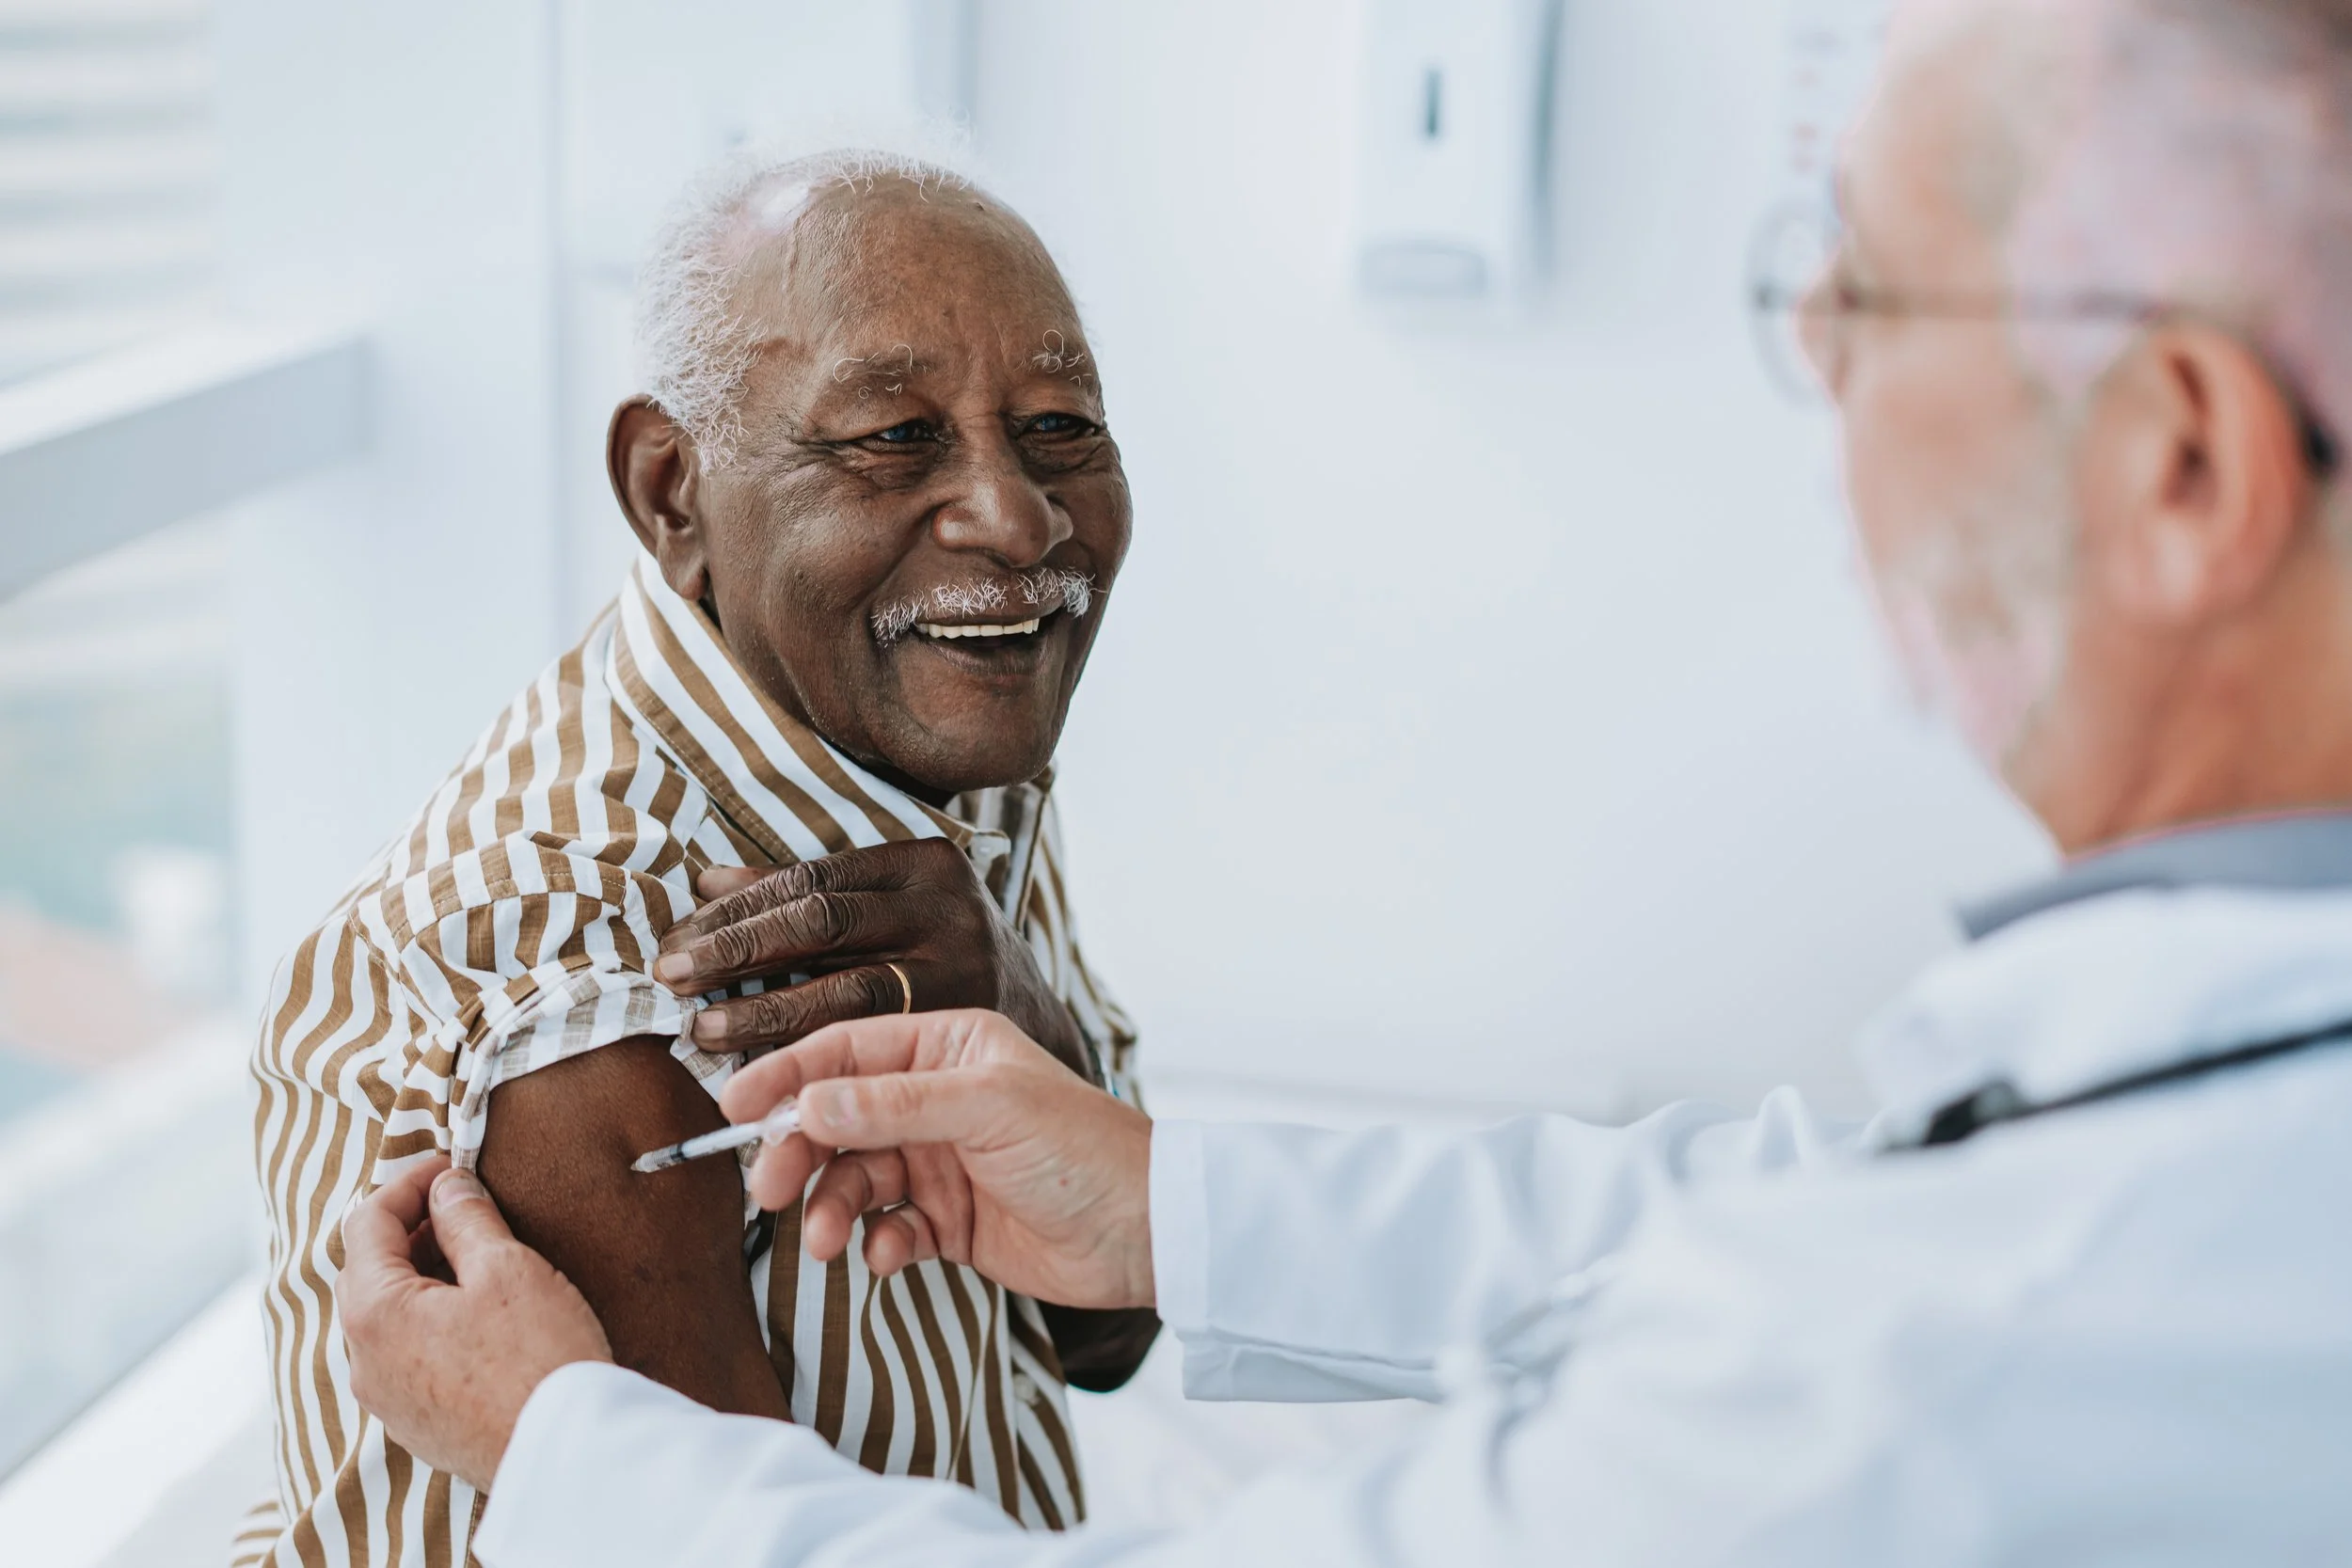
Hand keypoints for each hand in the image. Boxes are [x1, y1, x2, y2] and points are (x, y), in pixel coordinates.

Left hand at [338, 1158, 613, 1490]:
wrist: (564, 1454)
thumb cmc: (536, 1359)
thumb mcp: (507, 1268)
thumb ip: (467, 1218)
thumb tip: (448, 1187)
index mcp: (374, 1311)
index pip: (367, 1222)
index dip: (408, 1182)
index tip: (450, 1167)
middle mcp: (363, 1359)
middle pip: (368, 1270)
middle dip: (411, 1229)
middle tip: (464, 1205)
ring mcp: (385, 1399)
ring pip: (386, 1317)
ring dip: (421, 1276)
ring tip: (477, 1258)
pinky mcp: (414, 1425)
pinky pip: (405, 1357)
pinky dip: (429, 1321)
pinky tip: (479, 1317)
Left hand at [653, 840, 1091, 1077]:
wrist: (1039, 1035)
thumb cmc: (943, 965)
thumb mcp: (895, 910)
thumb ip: (813, 896)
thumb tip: (708, 881)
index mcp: (927, 865)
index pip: (812, 881)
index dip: (738, 909)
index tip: (679, 934)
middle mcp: (950, 913)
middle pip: (821, 925)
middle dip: (737, 951)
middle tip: (673, 976)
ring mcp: (963, 976)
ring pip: (843, 993)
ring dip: (761, 1013)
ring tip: (703, 1030)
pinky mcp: (966, 1039)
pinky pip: (868, 1050)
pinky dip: (807, 1059)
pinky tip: (760, 1069)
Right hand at [719, 1009, 1155, 1311]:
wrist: (1146, 1233)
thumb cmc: (1083, 1150)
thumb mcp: (986, 1109)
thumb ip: (891, 1105)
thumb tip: (805, 1102)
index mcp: (949, 1049)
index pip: (847, 1051)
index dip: (787, 1076)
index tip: (734, 1107)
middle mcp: (938, 1099)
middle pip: (837, 1118)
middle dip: (798, 1152)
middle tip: (767, 1190)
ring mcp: (941, 1161)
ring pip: (855, 1178)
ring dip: (832, 1208)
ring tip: (826, 1240)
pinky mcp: (949, 1221)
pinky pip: (887, 1228)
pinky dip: (878, 1243)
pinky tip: (892, 1256)